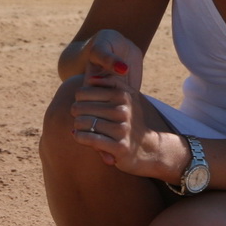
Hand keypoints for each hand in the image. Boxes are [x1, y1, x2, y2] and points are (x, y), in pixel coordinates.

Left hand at [70, 32, 153, 170]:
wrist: (149, 147)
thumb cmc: (131, 119)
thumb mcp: (128, 97)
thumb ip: (112, 83)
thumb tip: (91, 78)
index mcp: (122, 95)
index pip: (83, 92)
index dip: (78, 99)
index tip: (84, 105)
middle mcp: (123, 110)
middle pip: (79, 107)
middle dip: (76, 114)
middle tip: (81, 118)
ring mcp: (122, 129)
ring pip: (81, 123)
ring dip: (77, 127)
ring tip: (81, 128)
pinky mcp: (120, 147)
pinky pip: (88, 138)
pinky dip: (80, 137)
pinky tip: (80, 137)